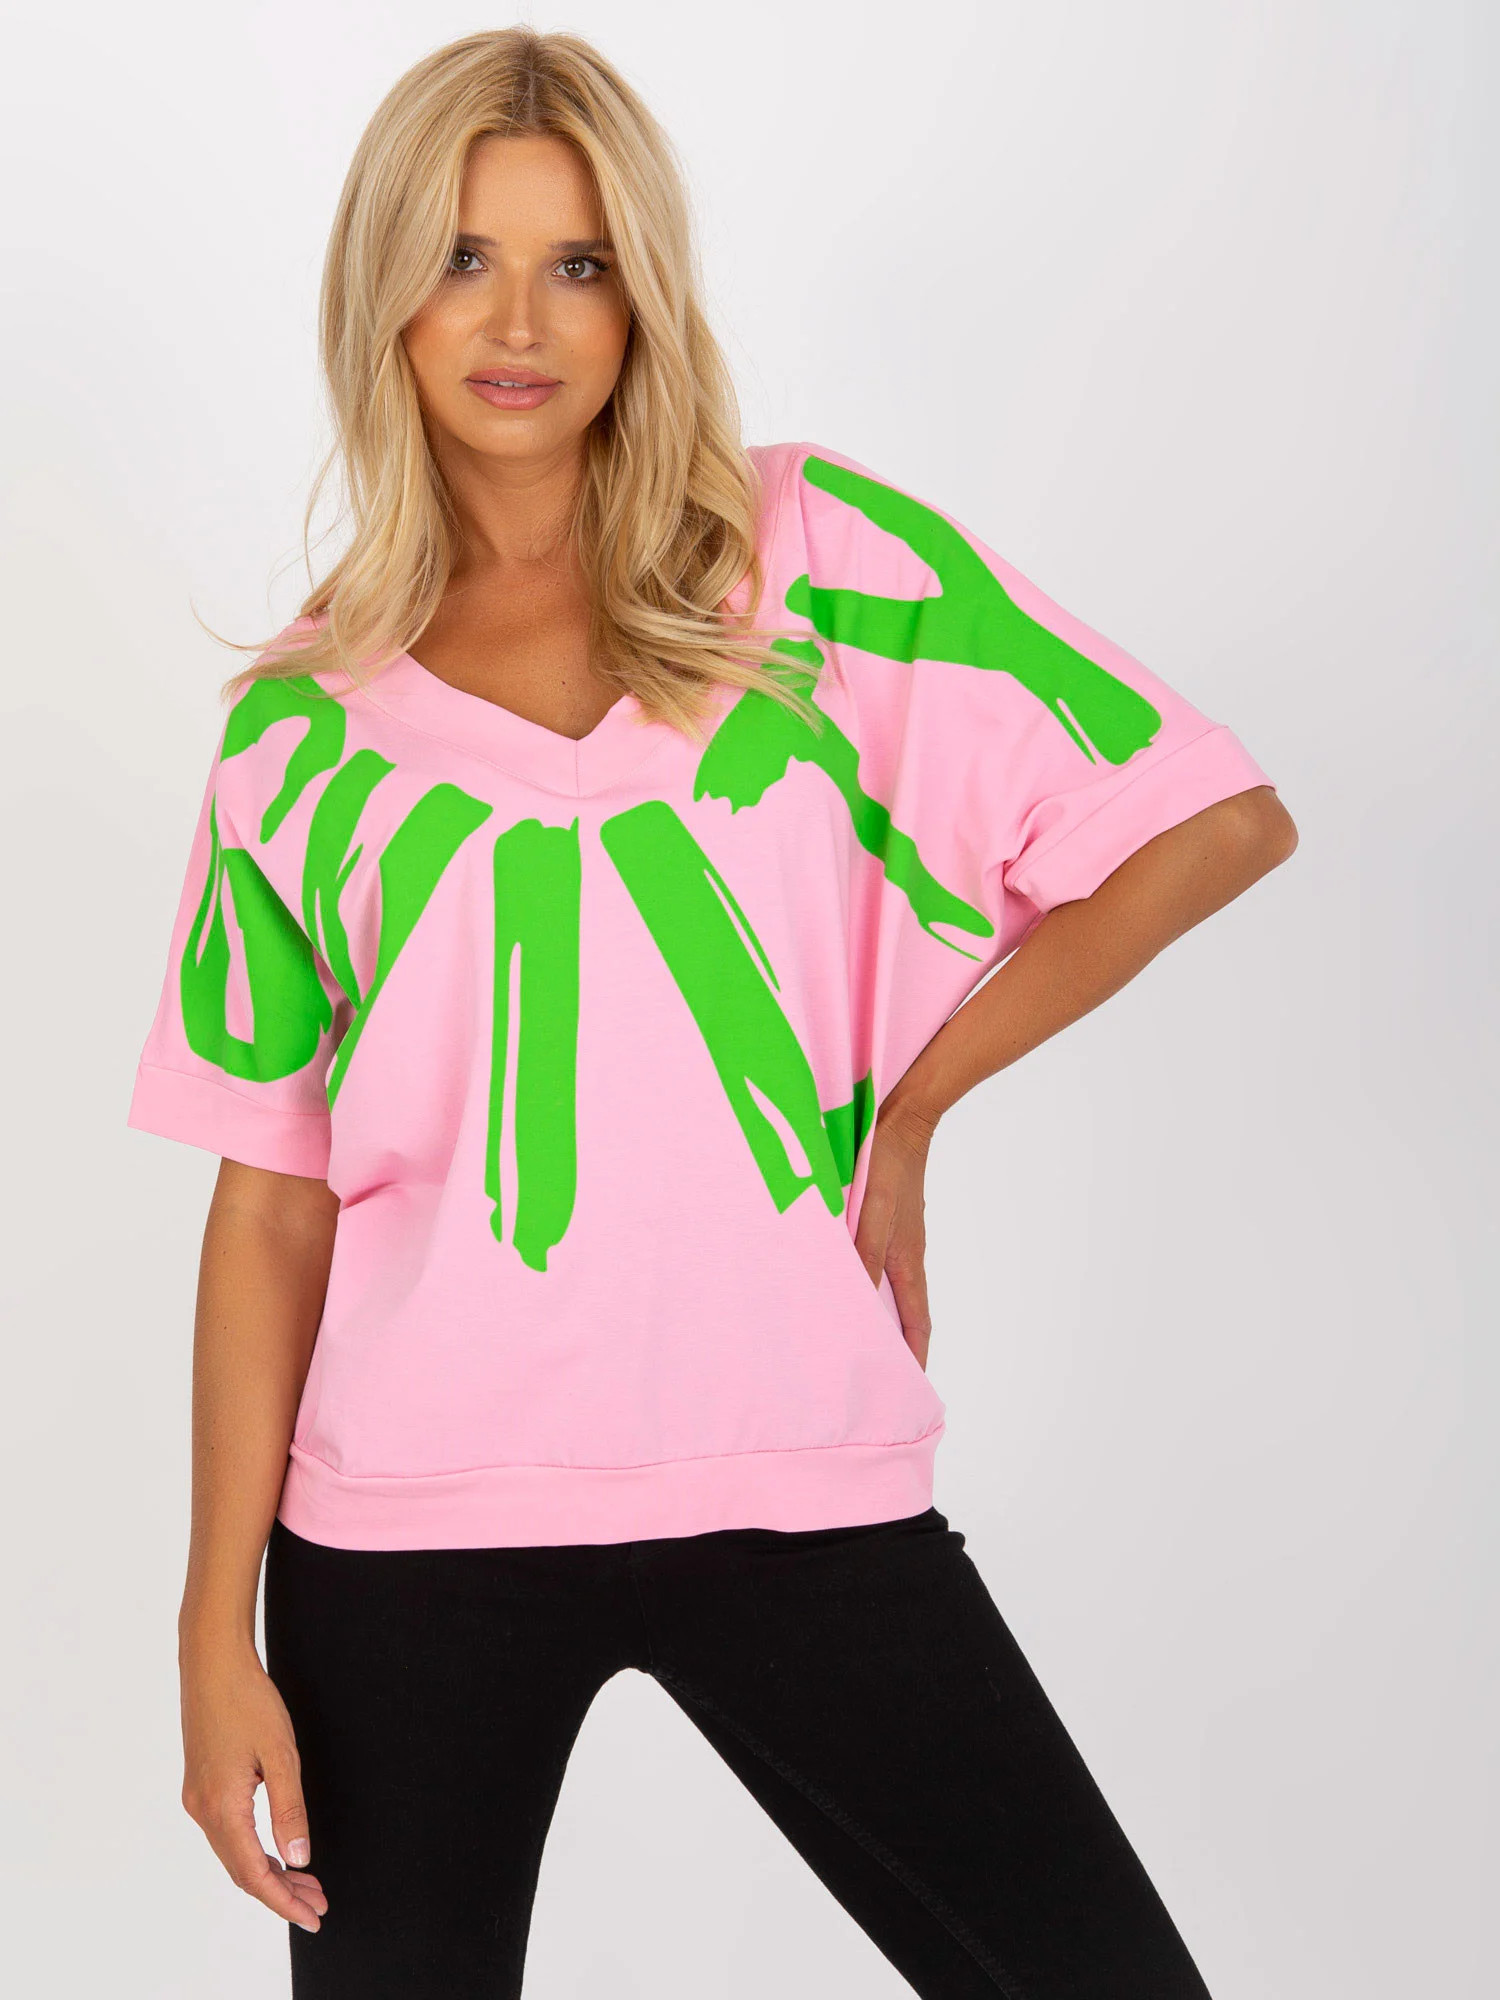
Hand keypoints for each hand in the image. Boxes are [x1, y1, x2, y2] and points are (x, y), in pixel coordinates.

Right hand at [179, 1637, 327, 1933]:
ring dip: (269, 1872)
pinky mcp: (201, 1786)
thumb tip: (300, 1860)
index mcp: (222, 1807)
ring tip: (306, 1883)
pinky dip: (254, 1850)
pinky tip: (277, 1851)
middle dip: (281, 1892)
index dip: (283, 1901)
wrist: (212, 1663)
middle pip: (243, 1870)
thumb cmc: (248, 1700)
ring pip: (235, 1853)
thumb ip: (290, 1809)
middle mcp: (203, 1810)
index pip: (254, 1874)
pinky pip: (228, 1834)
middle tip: (318, 1904)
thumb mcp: (280, 1754)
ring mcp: (198, 1799)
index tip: (312, 1916)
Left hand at [853, 1099, 938, 1369]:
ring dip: (877, 1314)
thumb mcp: (872, 1214)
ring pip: (888, 1288)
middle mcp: (905, 1256)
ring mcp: (896, 1239)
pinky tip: (844, 1283)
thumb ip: (862, 1256)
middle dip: (894, 1344)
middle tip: (877, 1372)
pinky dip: (865, 1282)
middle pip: (903, 1312)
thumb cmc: (888, 1168)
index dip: (914, 1357)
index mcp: (907, 1262)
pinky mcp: (885, 1222)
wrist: (901, 1121)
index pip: (916, 1323)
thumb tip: (853, 1300)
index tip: (910, 1388)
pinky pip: (875, 1263)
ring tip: (856, 1338)